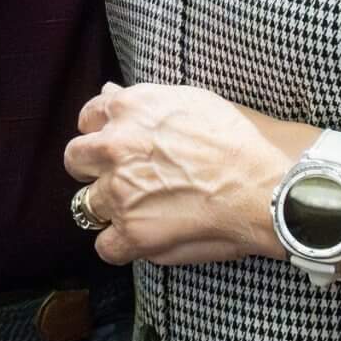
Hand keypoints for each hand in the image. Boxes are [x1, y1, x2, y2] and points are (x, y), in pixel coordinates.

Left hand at [63, 82, 306, 267]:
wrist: (265, 185)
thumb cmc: (239, 140)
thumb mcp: (190, 100)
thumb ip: (141, 101)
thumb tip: (109, 93)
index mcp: (129, 109)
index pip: (88, 118)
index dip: (100, 134)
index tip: (114, 146)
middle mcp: (115, 147)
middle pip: (75, 160)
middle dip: (92, 170)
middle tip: (121, 180)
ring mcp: (120, 192)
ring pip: (86, 205)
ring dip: (110, 209)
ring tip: (143, 211)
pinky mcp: (131, 233)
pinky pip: (104, 246)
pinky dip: (121, 246)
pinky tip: (145, 240)